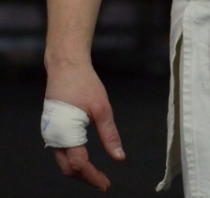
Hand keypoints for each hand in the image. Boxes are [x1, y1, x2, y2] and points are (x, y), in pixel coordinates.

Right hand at [45, 60, 124, 190]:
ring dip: (78, 169)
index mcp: (66, 134)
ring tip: (95, 172)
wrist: (66, 65)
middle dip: (85, 177)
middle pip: (68, 168)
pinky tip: (84, 155)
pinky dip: (72, 157)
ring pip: (63, 160)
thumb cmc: (84, 83)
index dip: (93, 177)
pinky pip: (60, 149)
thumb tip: (119, 157)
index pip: (79, 165)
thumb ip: (109, 135)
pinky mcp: (51, 125)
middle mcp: (54, 136)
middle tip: (103, 181)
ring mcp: (50, 131)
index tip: (106, 184)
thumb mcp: (102, 108)